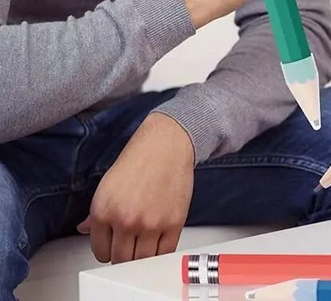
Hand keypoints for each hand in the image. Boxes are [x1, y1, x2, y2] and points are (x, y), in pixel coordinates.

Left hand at [77, 113, 194, 262]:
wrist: (168, 143)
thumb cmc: (140, 159)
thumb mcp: (108, 185)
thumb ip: (96, 214)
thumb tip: (85, 229)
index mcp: (103, 211)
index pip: (100, 252)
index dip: (109, 250)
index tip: (116, 246)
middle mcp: (124, 220)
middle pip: (120, 260)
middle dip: (125, 254)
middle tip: (132, 245)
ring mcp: (150, 223)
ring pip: (142, 260)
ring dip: (143, 255)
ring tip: (146, 242)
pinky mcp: (173, 222)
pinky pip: (165, 252)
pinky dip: (162, 251)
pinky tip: (159, 240)